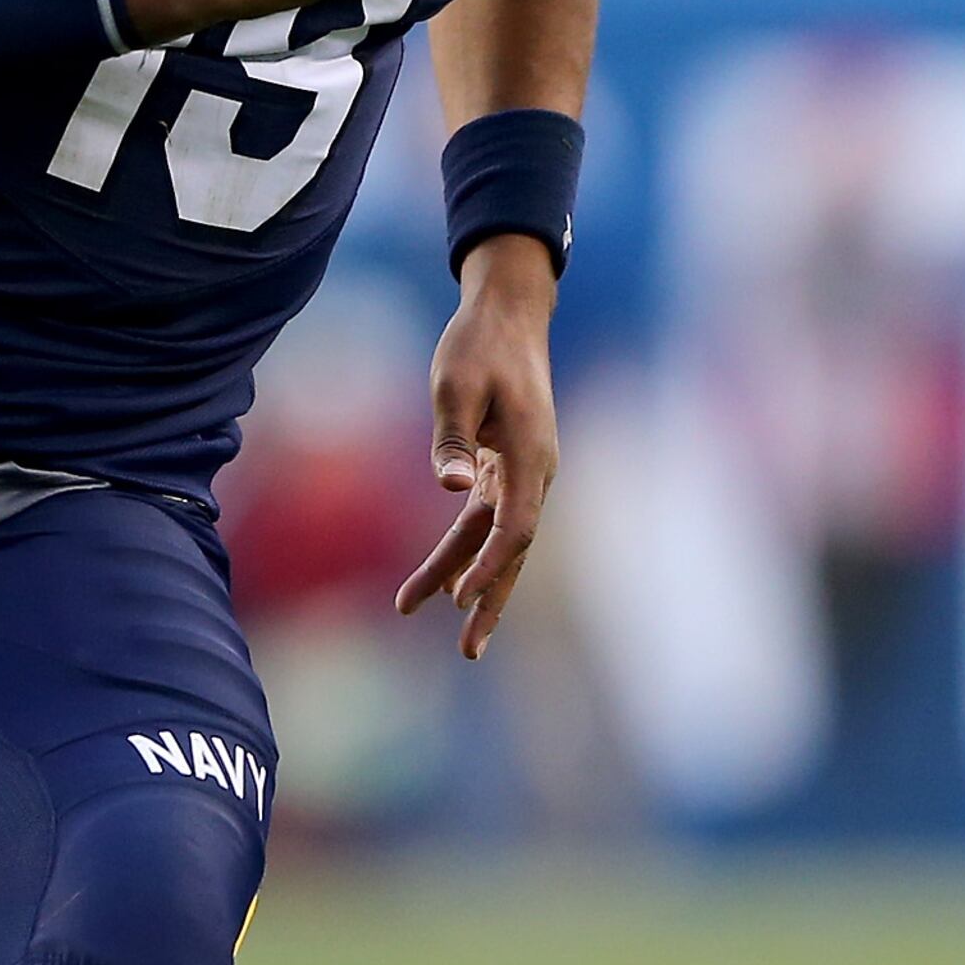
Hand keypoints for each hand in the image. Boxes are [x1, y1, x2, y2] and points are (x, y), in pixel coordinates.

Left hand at [392, 234, 560, 661]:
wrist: (509, 312)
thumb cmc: (479, 344)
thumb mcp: (455, 386)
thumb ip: (451, 438)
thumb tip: (449, 487)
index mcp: (530, 457)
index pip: (515, 529)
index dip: (488, 568)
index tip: (458, 600)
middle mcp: (535, 472)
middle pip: (513, 551)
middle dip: (487, 601)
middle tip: (468, 653)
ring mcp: (523, 472)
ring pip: (495, 540)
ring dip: (466, 580)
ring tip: (428, 620)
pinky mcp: (505, 466)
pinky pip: (486, 520)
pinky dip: (464, 549)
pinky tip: (441, 580)